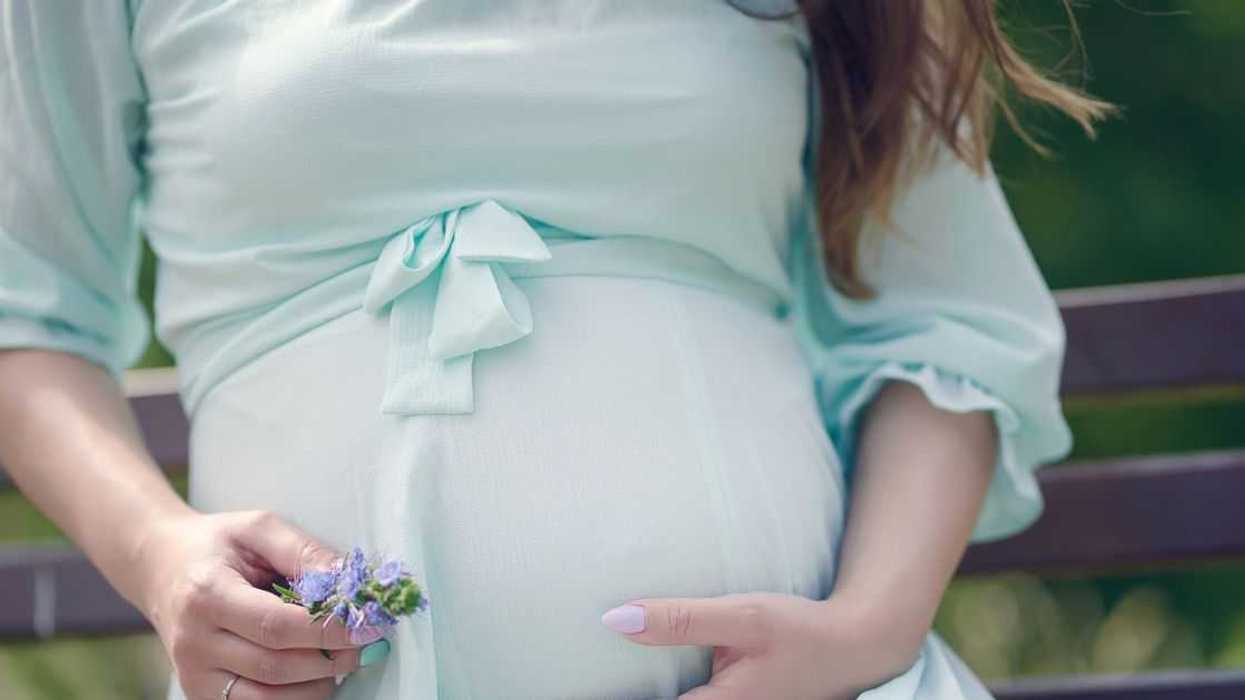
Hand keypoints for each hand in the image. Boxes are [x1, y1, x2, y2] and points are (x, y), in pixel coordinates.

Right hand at [134, 509, 385, 698]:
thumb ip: (305, 552)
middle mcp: (194, 642)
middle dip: (331, 659)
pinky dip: (293, 699)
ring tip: (342, 659)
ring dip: (317, 685)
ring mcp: (193, 675)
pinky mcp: (199, 694)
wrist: (160, 567)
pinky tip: (314, 677)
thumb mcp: (259, 528)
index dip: (329, 631)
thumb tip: (349, 583)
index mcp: (207, 594)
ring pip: (267, 698)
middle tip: (366, 645)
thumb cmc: (217, 545)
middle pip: (276, 666)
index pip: (277, 625)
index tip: (370, 626)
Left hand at [601, 592, 921, 699]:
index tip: (562, 683)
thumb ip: (680, 620)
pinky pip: (689, 698)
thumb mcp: (742, 616)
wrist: (856, 648)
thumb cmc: (800, 630)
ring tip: (602, 671)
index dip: (605, 693)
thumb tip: (613, 620)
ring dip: (646, 687)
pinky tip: (649, 670)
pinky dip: (669, 686)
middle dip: (625, 687)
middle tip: (569, 678)